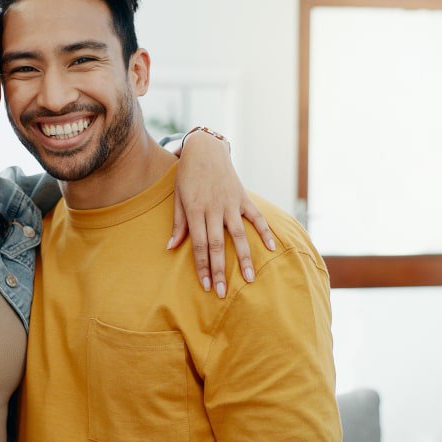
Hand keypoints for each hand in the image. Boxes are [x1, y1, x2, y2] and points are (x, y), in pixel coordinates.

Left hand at [168, 130, 275, 297]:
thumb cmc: (187, 175)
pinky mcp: (242, 197)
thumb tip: (170, 248)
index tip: (206, 285)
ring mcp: (230, 203)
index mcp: (195, 210)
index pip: (200, 244)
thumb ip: (178, 223)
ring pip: (238, 235)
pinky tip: (271, 248)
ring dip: (243, 258)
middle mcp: (214, 208)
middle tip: (223, 292)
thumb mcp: (177, 197)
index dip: (202, 266)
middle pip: (218, 245)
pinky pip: (256, 216)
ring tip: (249, 279)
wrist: (204, 149)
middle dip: (220, 270)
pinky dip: (265, 231)